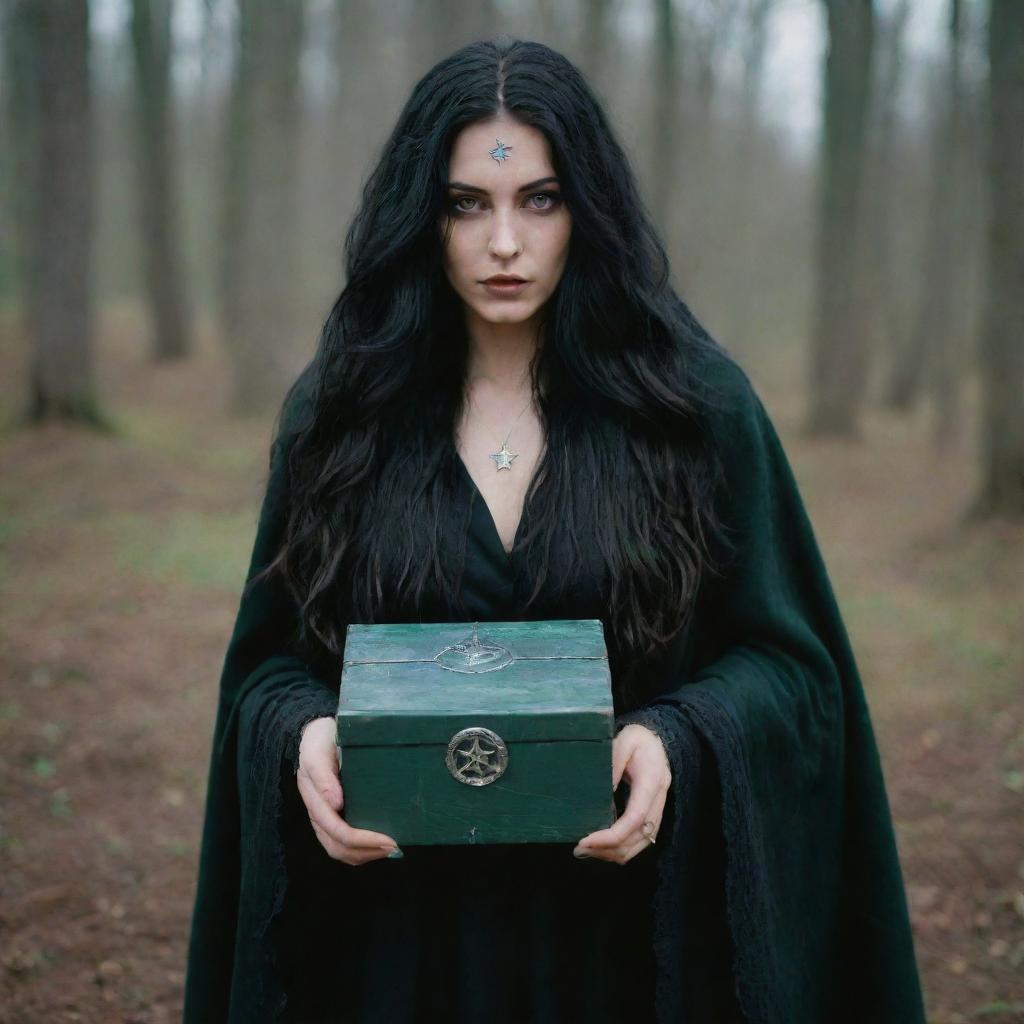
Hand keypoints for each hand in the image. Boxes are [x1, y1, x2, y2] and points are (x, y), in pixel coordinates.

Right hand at [295, 716, 399, 864]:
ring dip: (365, 854)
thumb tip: (335, 804)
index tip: (388, 839)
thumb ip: (324, 776)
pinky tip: (378, 845)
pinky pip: (341, 843)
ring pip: (339, 849)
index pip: (335, 829)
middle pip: (337, 846)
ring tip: (391, 850)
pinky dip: (361, 850)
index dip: (361, 839)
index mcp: (313, 797)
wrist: (317, 733)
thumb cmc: (321, 740)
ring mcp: (324, 816)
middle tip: (395, 846)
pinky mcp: (332, 815)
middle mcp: (317, 811)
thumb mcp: (319, 752)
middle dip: (366, 851)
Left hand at [572, 723, 670, 864]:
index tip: (586, 840)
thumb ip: (613, 762)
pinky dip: (621, 848)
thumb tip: (601, 790)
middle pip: (638, 838)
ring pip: (641, 844)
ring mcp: (658, 810)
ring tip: (586, 850)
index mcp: (652, 781)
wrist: (657, 740)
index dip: (611, 835)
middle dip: (609, 849)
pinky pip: (640, 840)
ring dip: (614, 853)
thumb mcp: (625, 740)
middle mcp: (659, 800)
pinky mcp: (652, 815)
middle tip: (579, 849)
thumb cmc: (639, 738)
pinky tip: (601, 845)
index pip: (635, 818)